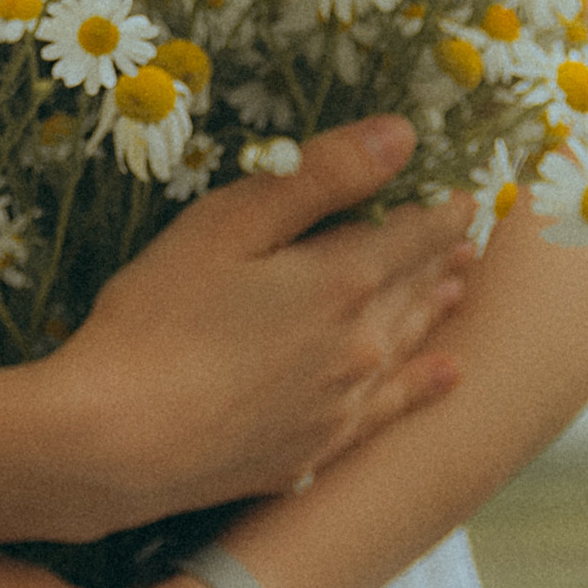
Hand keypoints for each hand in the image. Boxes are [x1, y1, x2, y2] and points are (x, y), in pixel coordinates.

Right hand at [37, 115, 471, 539]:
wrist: (116, 444)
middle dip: (442, 257)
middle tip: (471, 237)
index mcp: (342, 281)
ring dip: (435, 311)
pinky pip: (390, 409)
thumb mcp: (228, 225)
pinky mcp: (314, 451)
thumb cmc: (156, 321)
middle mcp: (360, 345)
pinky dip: (423, 385)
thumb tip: (403, 136)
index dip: (443, 211)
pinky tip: (445, 375)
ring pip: (407, 344)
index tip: (468, 195)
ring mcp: (341, 405)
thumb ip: (319, 177)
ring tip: (460, 288)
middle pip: (415, 289)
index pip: (414, 235)